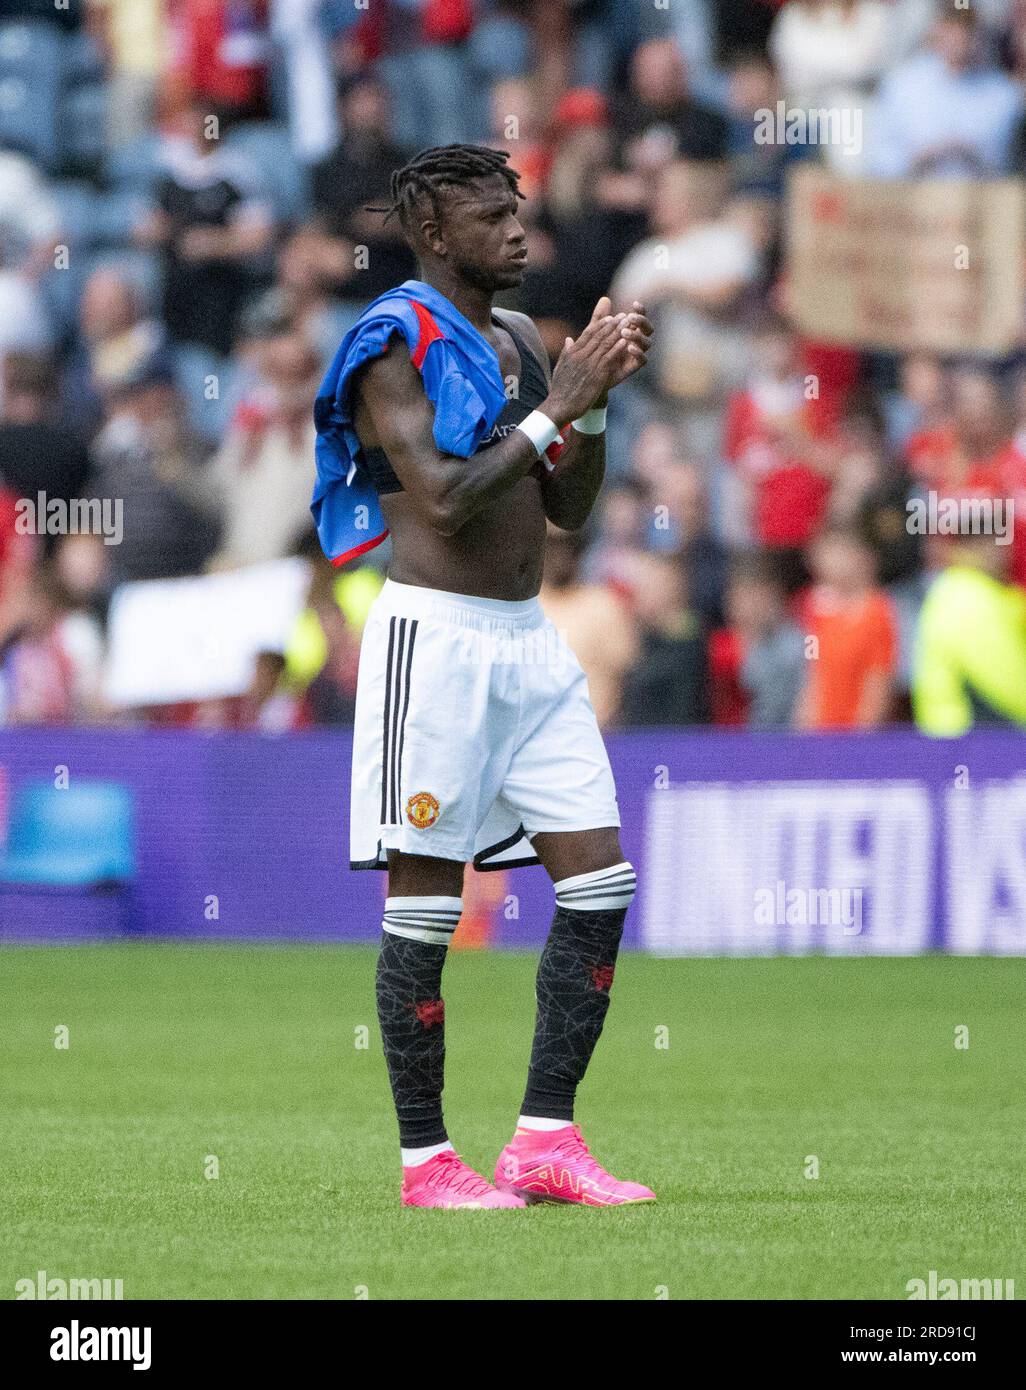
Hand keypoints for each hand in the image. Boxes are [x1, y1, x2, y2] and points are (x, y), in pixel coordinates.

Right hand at [542, 301, 629, 423]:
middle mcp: (580, 355)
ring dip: (618, 332)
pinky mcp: (596, 375)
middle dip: (613, 324)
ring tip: (629, 324)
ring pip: (605, 344)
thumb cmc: (560, 389)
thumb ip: (566, 352)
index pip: (588, 333)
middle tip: (624, 316)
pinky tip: (626, 341)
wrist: (559, 406)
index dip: (600, 324)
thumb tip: (568, 339)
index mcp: (572, 352)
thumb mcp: (560, 367)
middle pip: (599, 335)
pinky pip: (609, 358)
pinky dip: (618, 348)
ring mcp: (588, 364)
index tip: (610, 318)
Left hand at [603, 299, 652, 393]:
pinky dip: (638, 353)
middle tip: (630, 317)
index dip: (640, 310)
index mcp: (631, 329)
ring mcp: (637, 353)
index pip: (640, 317)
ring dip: (637, 336)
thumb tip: (604, 299)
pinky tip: (629, 347)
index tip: (634, 304)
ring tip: (624, 332)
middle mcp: (637, 341)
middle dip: (641, 321)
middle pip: (647, 328)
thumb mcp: (595, 332)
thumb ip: (600, 317)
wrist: (591, 374)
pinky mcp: (634, 366)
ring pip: (647, 343)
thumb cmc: (594, 350)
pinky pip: (643, 360)